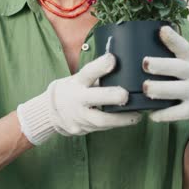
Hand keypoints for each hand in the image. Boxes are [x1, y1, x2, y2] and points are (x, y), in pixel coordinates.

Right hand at [17, 53, 141, 145]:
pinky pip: (102, 129)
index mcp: (77, 82)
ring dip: (120, 119)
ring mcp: (79, 117)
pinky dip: (116, 124)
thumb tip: (123, 62)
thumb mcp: (80, 79)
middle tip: (126, 94)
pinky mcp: (82, 129)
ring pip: (101, 120)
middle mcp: (77, 99)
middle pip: (94, 98)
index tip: (113, 59)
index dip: (100, 66)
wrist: (51, 111)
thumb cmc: (74, 89)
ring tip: (136, 116)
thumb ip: (98, 74)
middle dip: (111, 96)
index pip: (87, 72)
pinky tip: (129, 120)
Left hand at [142, 26, 188, 140]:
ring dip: (161, 89)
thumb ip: (170, 55)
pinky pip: (179, 113)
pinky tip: (152, 115)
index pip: (183, 47)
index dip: (173, 38)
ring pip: (178, 90)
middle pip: (180, 68)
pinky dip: (165, 114)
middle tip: (145, 63)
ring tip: (146, 88)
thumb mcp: (185, 64)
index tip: (162, 29)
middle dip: (162, 65)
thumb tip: (139, 41)